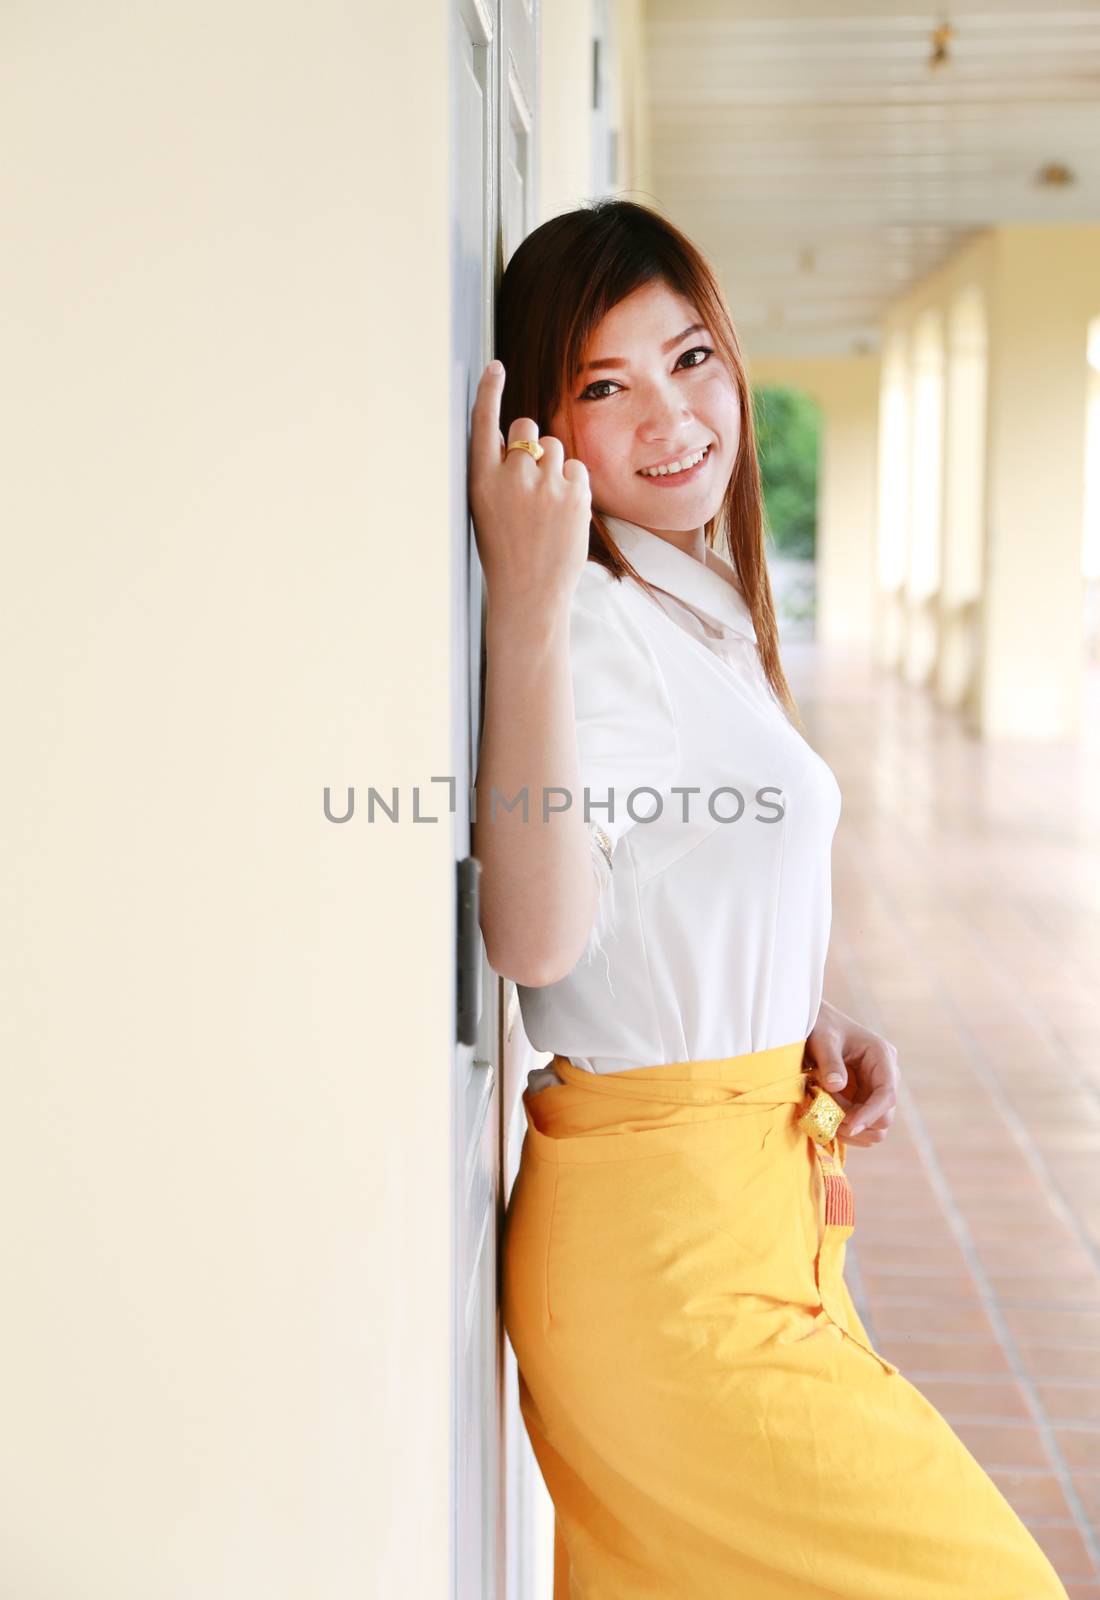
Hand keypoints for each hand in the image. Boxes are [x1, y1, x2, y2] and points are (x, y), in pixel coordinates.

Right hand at [467, 360, 591, 611]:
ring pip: (555, 447)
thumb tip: (511, 440)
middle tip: (530, 478)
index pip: (483, 423)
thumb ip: (495, 473)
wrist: (530, 593)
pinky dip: (573, 483)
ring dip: (553, 466)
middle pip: (526, 429)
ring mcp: (545, 484)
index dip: (489, 391)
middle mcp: (511, 476)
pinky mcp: (574, 493)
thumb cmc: (505, 554)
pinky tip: (563, 511)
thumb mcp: (485, 510)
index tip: (495, 368)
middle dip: (530, 444)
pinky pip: (577, 467)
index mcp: (481, 480)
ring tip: (547, 504)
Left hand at [803, 1000, 899, 1147]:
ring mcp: (876, 1088)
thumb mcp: (822, 1039)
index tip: (848, 1127)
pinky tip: (828, 1116)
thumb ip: (829, 1062)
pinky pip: (863, 1124)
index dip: (870, 1115)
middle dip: (858, 1123)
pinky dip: (847, 1127)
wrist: (816, 1022)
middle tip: (828, 1119)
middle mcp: (885, 1075)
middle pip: (885, 1116)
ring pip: (876, 1126)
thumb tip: (836, 1087)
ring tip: (826, 1114)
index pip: (886, 1094)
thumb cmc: (821, 1025)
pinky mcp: (864, 1097)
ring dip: (852, 1128)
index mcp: (882, 1056)